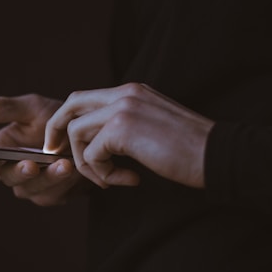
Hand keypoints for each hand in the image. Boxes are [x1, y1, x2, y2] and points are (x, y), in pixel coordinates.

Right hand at [0, 94, 87, 205]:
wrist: (89, 133)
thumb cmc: (56, 118)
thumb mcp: (32, 108)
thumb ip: (4, 109)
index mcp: (0, 149)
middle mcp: (11, 170)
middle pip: (6, 178)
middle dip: (19, 172)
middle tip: (31, 165)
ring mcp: (31, 186)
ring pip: (31, 189)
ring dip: (48, 177)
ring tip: (64, 164)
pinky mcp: (51, 195)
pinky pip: (52, 194)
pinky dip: (63, 182)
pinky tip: (74, 169)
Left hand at [44, 83, 214, 188]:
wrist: (216, 155)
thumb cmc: (187, 148)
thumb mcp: (150, 126)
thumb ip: (123, 125)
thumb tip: (96, 142)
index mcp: (131, 91)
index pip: (84, 98)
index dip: (67, 119)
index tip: (62, 142)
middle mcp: (124, 93)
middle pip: (71, 104)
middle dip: (56, 130)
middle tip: (55, 153)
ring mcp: (122, 107)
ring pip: (77, 132)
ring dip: (86, 162)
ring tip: (107, 179)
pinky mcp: (123, 128)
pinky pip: (92, 154)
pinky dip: (101, 173)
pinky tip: (125, 180)